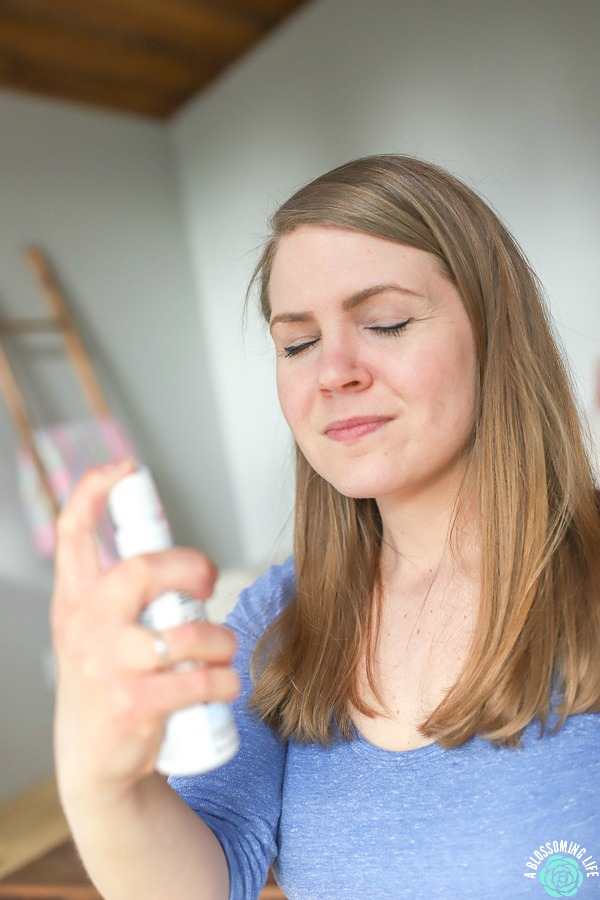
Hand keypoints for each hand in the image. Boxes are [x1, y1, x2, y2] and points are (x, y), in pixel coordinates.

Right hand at [51, 459, 238, 805]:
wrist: (95, 758)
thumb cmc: (110, 679)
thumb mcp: (99, 628)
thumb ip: (125, 592)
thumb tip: (185, 560)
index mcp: (76, 598)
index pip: (72, 533)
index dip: (93, 492)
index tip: (124, 468)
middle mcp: (85, 625)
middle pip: (139, 571)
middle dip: (187, 568)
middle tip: (207, 583)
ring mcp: (107, 665)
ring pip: (181, 634)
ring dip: (219, 640)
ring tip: (223, 649)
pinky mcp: (133, 704)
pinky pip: (196, 681)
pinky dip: (224, 680)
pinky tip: (225, 683)